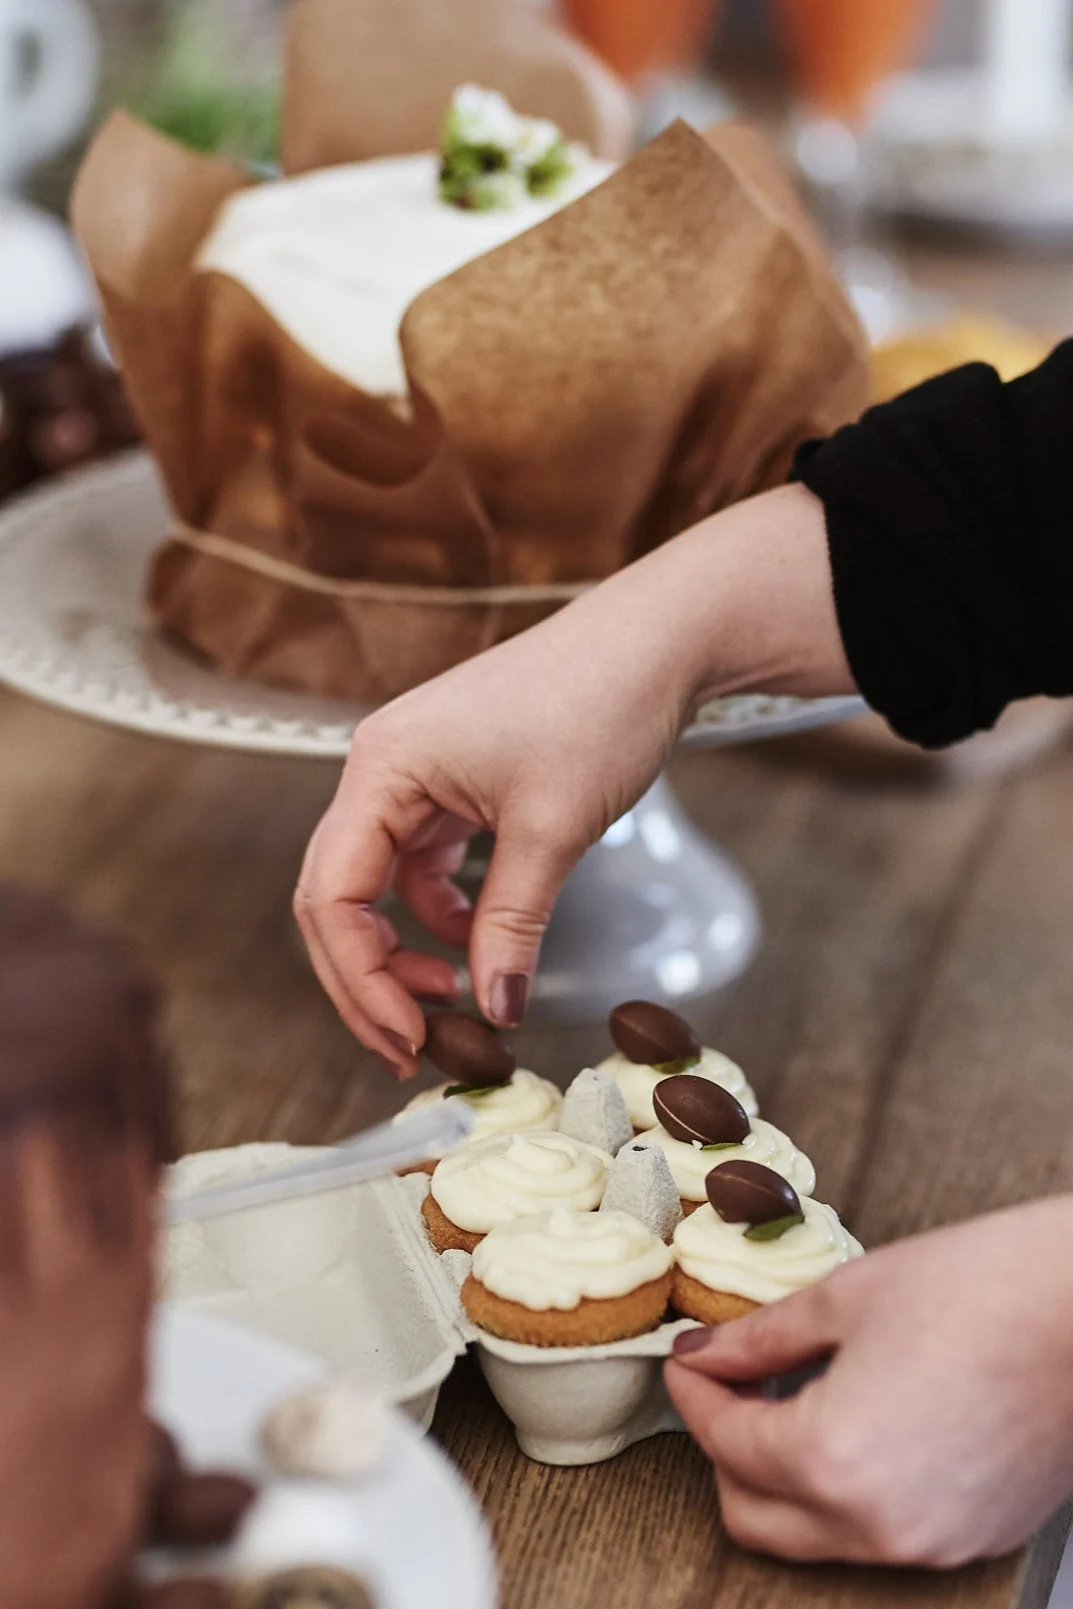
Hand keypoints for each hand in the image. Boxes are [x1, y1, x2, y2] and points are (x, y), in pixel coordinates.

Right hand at [295, 483, 850, 1072]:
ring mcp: (414, 776)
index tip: (408, 1036)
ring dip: (399, 950)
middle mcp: (381, 770)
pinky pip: (419, 865)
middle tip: (410, 1047)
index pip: (331, 895)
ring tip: (450, 1000)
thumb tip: (493, 1009)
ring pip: (375, 887)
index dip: (360, 980)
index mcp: (382, 769)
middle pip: (337, 896)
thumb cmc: (599, 705)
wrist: (654, 641)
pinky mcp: (449, 784)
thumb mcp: (552, 831)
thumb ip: (512, 925)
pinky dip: (437, 915)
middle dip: (367, 979)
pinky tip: (474, 944)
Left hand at [665, 1197, 1072, 1565]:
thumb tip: (708, 1351)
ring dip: (783, 1473)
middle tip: (728, 1382)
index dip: (692, 1391)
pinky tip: (855, 1418)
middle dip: (725, 1448)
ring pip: (814, 1534)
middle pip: (753, 1516)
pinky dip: (846, 1488)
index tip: (687, 1357)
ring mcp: (929, 1541)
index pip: (723, 1442)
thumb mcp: (847, 1298)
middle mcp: (876, 1522)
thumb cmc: (984, 1290)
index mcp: (832, 1458)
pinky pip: (878, 1532)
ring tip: (791, 1394)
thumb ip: (762, 1337)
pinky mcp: (971, 1538)